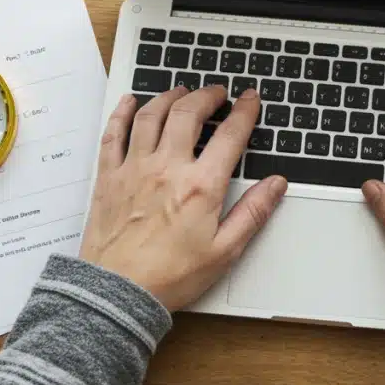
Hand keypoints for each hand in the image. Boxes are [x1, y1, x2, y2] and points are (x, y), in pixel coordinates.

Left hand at [81, 86, 287, 310]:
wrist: (119, 292)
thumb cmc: (169, 276)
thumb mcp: (224, 251)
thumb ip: (253, 213)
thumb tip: (276, 185)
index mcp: (201, 186)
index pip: (229, 135)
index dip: (243, 111)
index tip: (249, 100)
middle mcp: (167, 168)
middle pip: (188, 113)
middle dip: (207, 95)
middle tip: (216, 92)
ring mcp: (134, 168)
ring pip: (151, 115)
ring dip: (169, 97)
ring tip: (181, 92)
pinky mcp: (109, 176)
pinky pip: (114, 133)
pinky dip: (122, 112)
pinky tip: (130, 102)